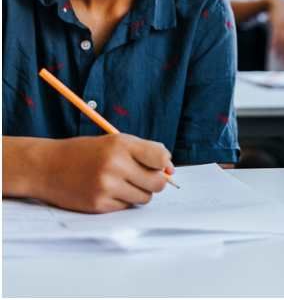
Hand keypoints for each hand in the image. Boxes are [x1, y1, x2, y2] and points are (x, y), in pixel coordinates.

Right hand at [33, 134, 172, 212]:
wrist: (46, 167)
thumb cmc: (86, 153)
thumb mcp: (115, 142)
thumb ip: (146, 152)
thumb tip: (171, 171)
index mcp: (121, 145)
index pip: (161, 159)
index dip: (163, 165)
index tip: (158, 166)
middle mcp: (114, 165)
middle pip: (158, 183)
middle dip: (154, 182)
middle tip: (140, 177)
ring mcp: (105, 187)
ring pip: (145, 198)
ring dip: (139, 192)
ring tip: (121, 183)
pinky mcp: (98, 205)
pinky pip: (127, 207)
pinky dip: (122, 201)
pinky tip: (107, 191)